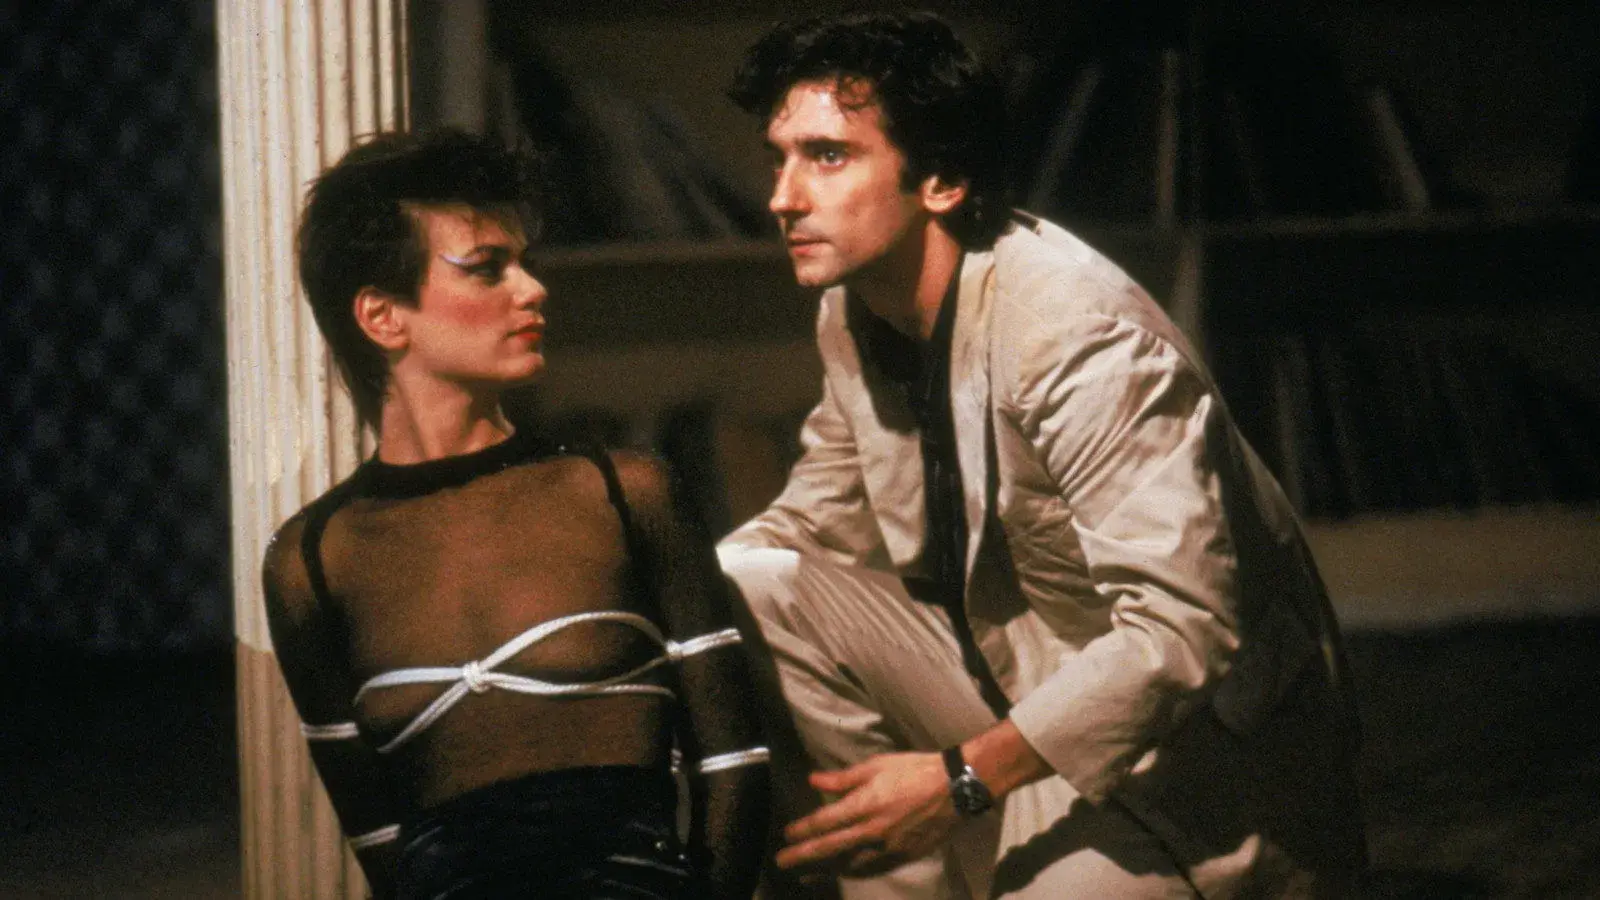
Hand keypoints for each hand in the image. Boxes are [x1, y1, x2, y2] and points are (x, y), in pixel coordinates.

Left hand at [775, 751, 957, 875]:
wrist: (954, 789)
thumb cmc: (913, 770)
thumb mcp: (876, 766)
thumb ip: (843, 778)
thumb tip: (814, 779)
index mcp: (863, 805)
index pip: (823, 823)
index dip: (802, 830)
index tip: (787, 834)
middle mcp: (871, 832)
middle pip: (829, 849)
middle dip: (802, 858)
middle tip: (781, 863)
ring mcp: (886, 848)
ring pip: (847, 865)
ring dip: (823, 871)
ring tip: (805, 876)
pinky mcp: (901, 857)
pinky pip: (870, 870)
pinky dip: (851, 873)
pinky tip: (841, 874)